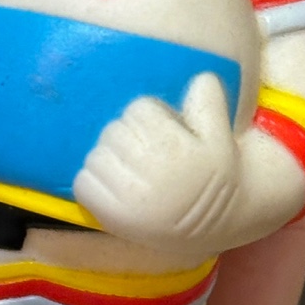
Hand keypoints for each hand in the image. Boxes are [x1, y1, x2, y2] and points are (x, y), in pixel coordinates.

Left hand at [75, 74, 239, 250]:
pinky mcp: (112, 217)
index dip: (150, 115)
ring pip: (96, 154)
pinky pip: (83, 182)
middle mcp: (150, 172)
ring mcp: (129, 198)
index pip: (139, 108)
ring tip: (127, 166)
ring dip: (109, 155)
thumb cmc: (215, 175)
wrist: (213, 226)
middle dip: (128, 134)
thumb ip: (209, 103)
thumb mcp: (221, 137)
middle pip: (114, 129)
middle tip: (143, 149)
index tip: (162, 130)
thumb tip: (200, 78)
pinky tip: (113, 184)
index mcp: (175, 148)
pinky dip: (92, 179)